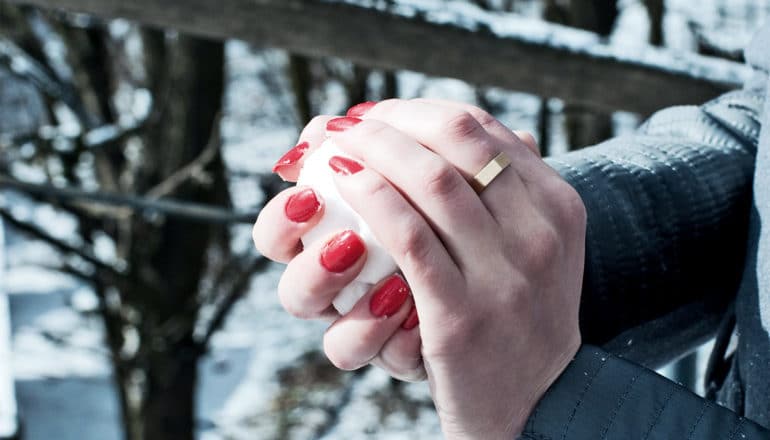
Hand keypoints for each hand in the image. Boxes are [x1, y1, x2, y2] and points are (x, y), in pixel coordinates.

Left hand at [254, 99, 585, 437]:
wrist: (538, 404)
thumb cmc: (523, 317)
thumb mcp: (539, 248)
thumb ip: (514, 190)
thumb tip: (482, 130)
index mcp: (557, 205)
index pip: (482, 128)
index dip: (420, 110)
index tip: (380, 115)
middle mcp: (538, 232)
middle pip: (458, 139)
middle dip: (392, 119)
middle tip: (350, 123)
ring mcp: (504, 274)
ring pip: (432, 181)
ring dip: (374, 150)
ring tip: (337, 145)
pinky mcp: (461, 315)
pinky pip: (410, 237)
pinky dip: (373, 198)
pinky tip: (345, 182)